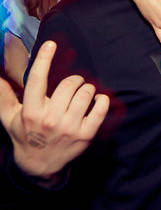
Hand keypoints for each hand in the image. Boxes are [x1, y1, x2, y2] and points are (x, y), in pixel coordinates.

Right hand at [0, 41, 108, 185]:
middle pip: (70, 84)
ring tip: (82, 94)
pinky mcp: (86, 134)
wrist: (39, 165)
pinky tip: (97, 100)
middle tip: (72, 85)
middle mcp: (50, 119)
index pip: (37, 80)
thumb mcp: (9, 116)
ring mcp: (70, 127)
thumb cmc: (24, 135)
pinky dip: (102, 100)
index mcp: (31, 111)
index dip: (44, 60)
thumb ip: (3, 94)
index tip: (50, 44)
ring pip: (86, 93)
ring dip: (87, 88)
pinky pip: (101, 108)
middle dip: (74, 79)